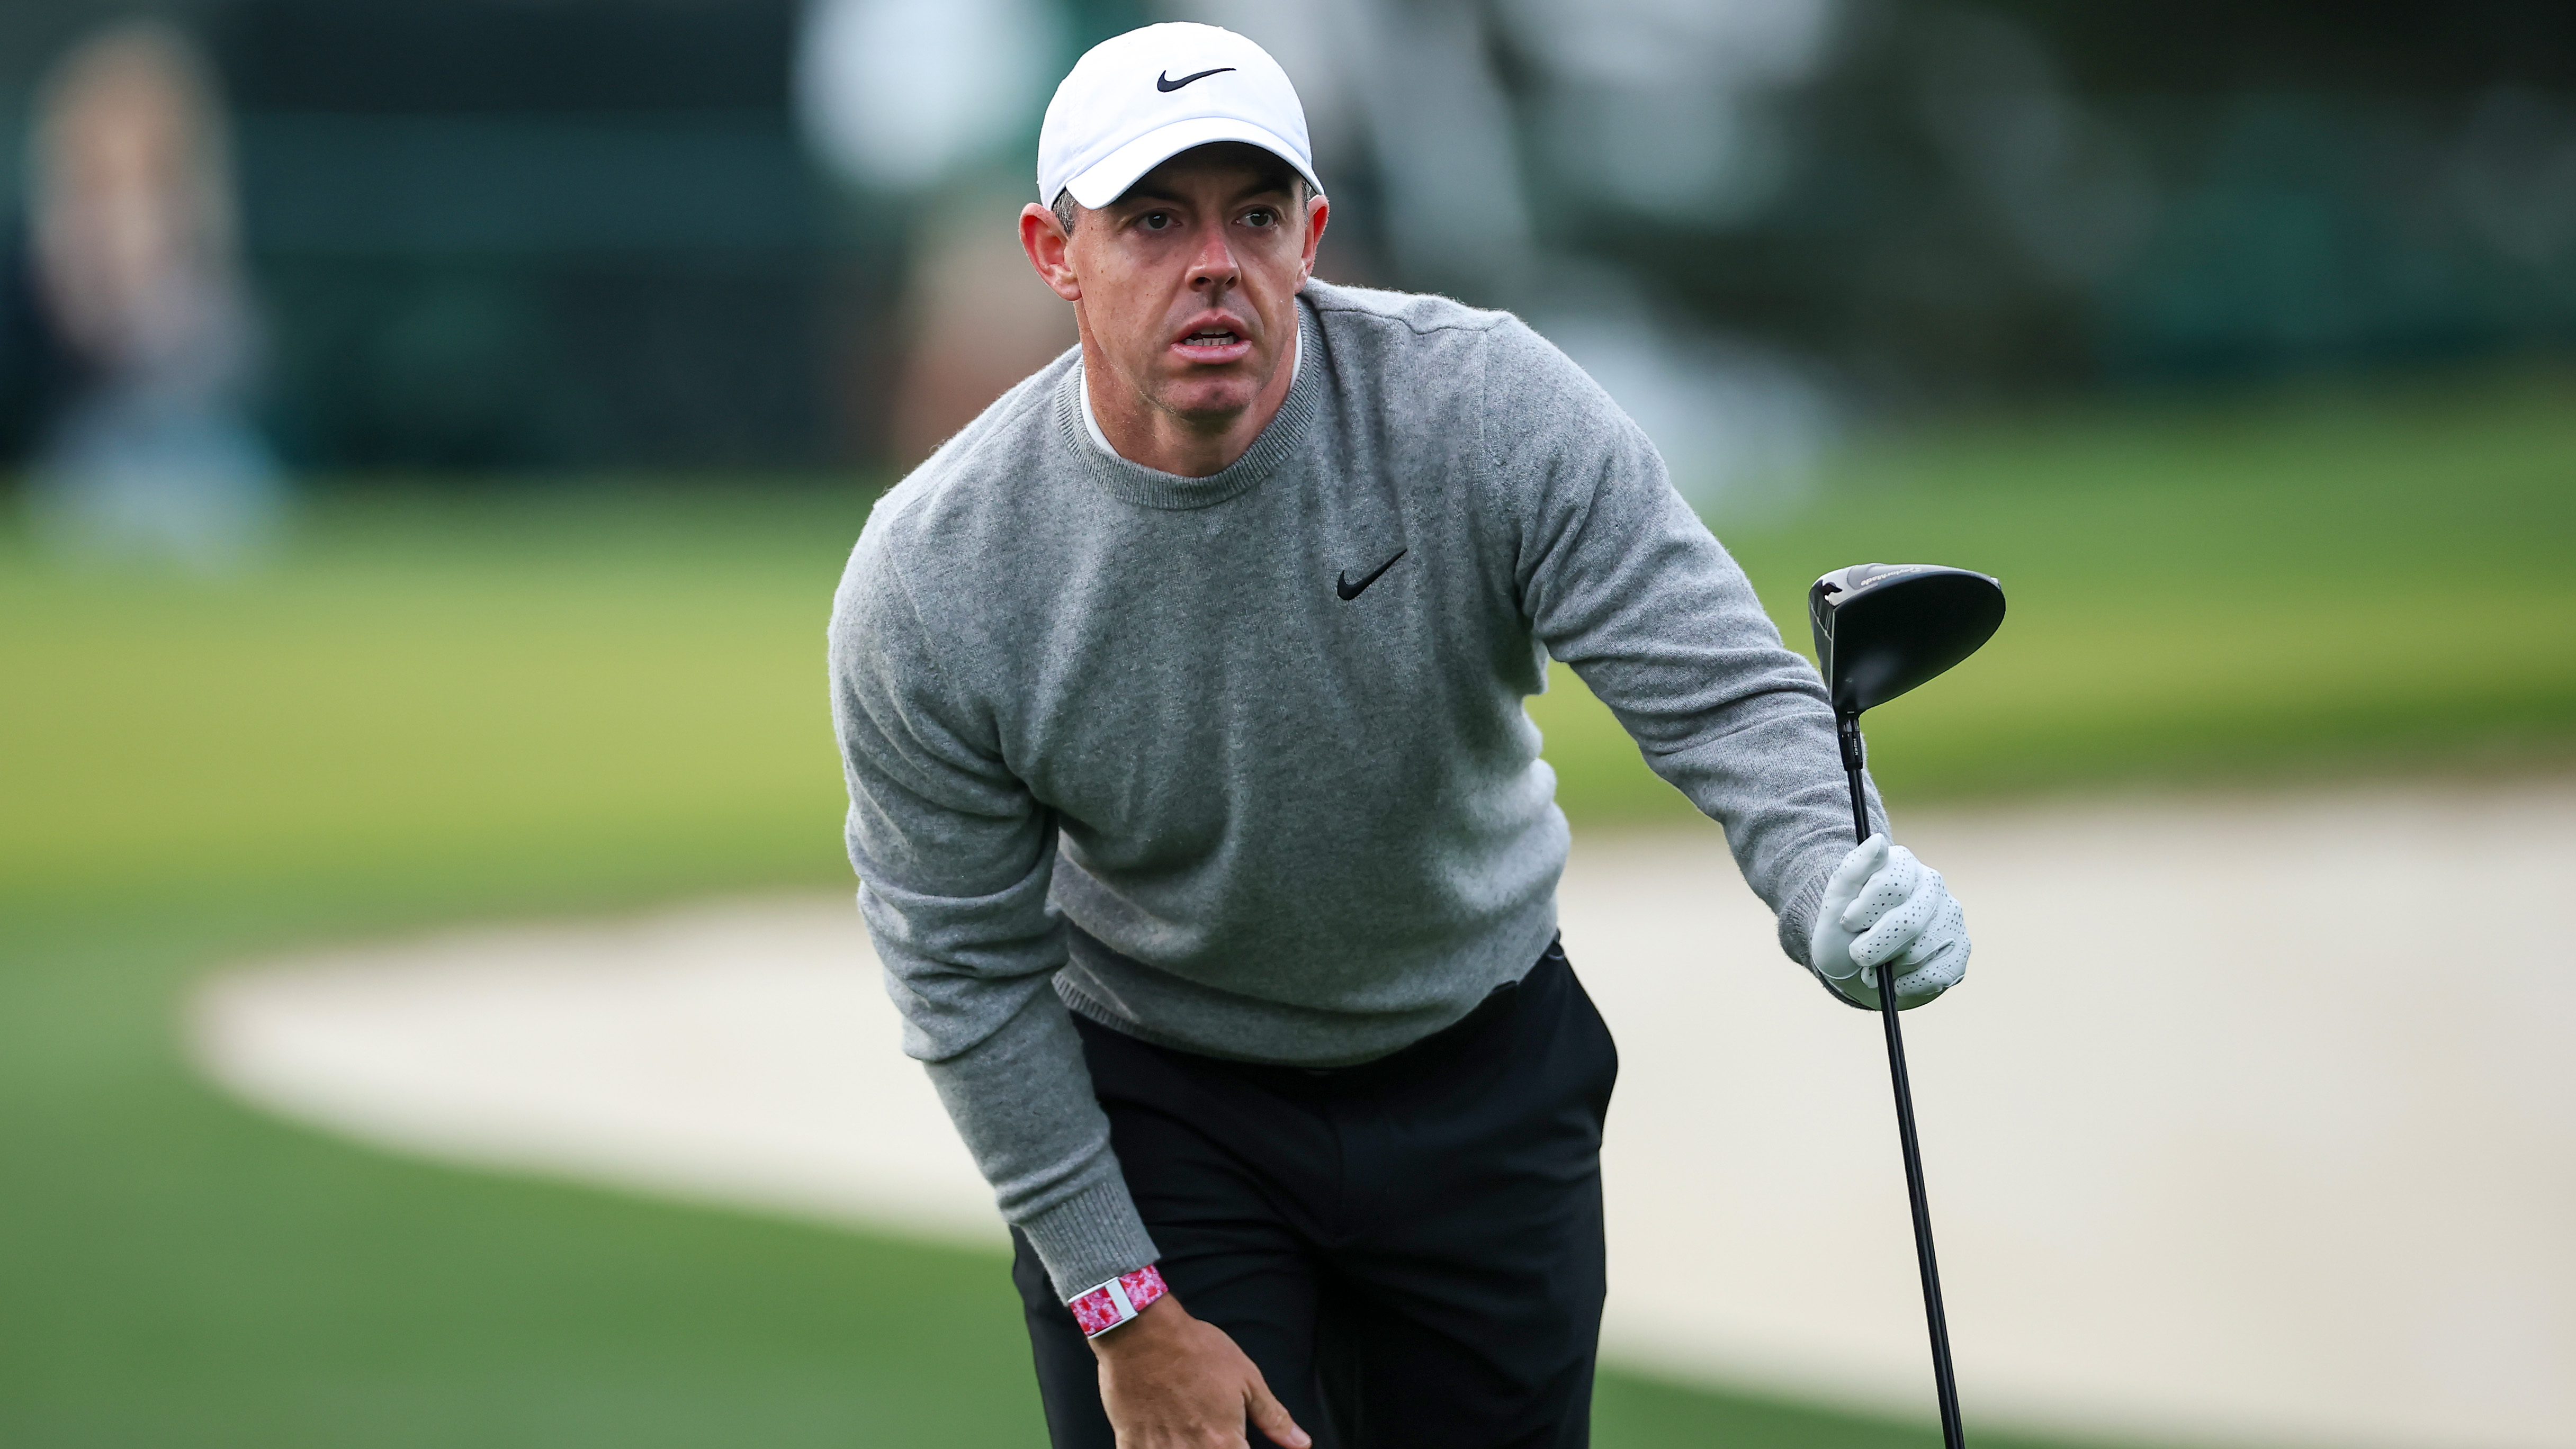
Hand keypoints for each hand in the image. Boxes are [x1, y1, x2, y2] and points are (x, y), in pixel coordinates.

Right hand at [1092, 1291, 1309, 1447]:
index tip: (1238, 1443)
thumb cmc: (1195, 1350)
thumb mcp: (1246, 1378)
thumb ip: (1274, 1418)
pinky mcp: (1130, 1445)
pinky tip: (1162, 1437)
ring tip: (1188, 1430)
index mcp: (1224, 1442)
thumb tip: (1301, 1444)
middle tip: (1209, 1430)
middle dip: (1217, 1448)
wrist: (1142, 1333)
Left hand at [1809, 833, 1968, 1009]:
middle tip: (1858, 955)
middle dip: (1874, 947)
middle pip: (1907, 923)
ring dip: (1889, 969)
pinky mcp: (1961, 950)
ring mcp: (1951, 916)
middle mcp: (1933, 885)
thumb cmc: (1844, 931)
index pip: (1891, 885)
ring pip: (1921, 952)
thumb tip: (1878, 841)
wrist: (1854, 966)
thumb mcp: (1835, 902)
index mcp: (1903, 864)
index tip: (1848, 922)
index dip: (1864, 911)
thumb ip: (1852, 870)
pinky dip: (1907, 985)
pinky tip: (1897, 979)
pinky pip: (1937, 975)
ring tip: (1877, 965)